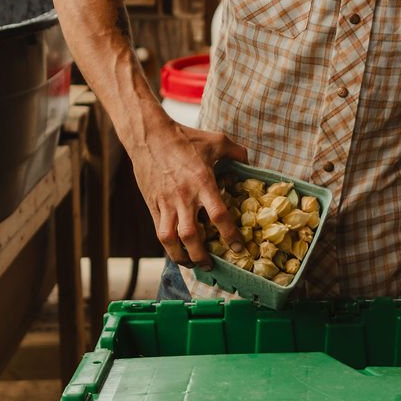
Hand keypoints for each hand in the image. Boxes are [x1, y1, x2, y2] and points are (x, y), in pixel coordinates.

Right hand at [129, 119, 248, 266]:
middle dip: (201, 255)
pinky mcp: (152, 204)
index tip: (238, 249)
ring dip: (180, 256)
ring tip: (190, 264)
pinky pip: (158, 231)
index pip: (219, 216)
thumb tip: (249, 161)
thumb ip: (236, 152)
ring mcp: (166, 203)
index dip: (229, 235)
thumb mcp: (216, 140)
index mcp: (203, 182)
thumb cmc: (186, 137)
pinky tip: (176, 251)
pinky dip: (167, 245)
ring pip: (170, 239)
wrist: (150, 135)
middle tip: (211, 265)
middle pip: (191, 235)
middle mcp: (184, 197)